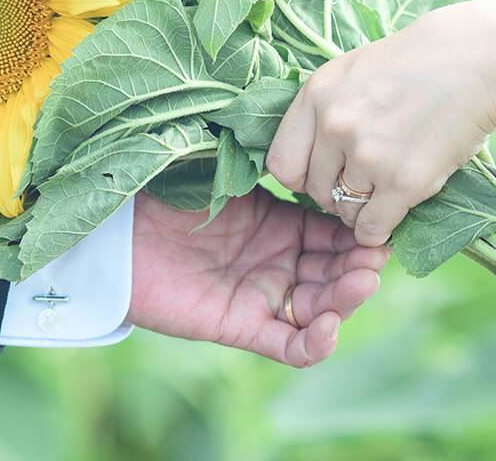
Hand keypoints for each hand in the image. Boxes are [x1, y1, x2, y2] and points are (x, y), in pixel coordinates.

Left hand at [128, 187, 389, 366]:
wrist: (116, 227)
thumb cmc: (166, 191)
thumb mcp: (226, 173)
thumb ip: (270, 167)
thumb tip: (319, 149)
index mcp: (280, 223)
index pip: (333, 233)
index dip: (357, 231)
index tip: (380, 219)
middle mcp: (277, 262)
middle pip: (334, 273)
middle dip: (360, 266)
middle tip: (376, 254)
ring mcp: (261, 296)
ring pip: (319, 308)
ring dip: (346, 300)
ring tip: (362, 281)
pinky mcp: (238, 326)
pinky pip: (286, 345)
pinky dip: (314, 343)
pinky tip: (331, 326)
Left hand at [266, 0, 495, 246]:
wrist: (477, 60)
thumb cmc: (417, 63)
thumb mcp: (352, 71)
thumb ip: (324, 110)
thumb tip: (308, 156)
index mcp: (316, 95)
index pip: (279, 163)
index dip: (299, 176)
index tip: (320, 175)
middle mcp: (334, 125)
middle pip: (313, 190)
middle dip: (334, 194)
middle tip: (360, 186)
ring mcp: (368, 155)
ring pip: (344, 211)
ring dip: (360, 211)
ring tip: (382, 195)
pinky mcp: (404, 181)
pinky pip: (372, 227)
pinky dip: (379, 231)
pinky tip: (392, 217)